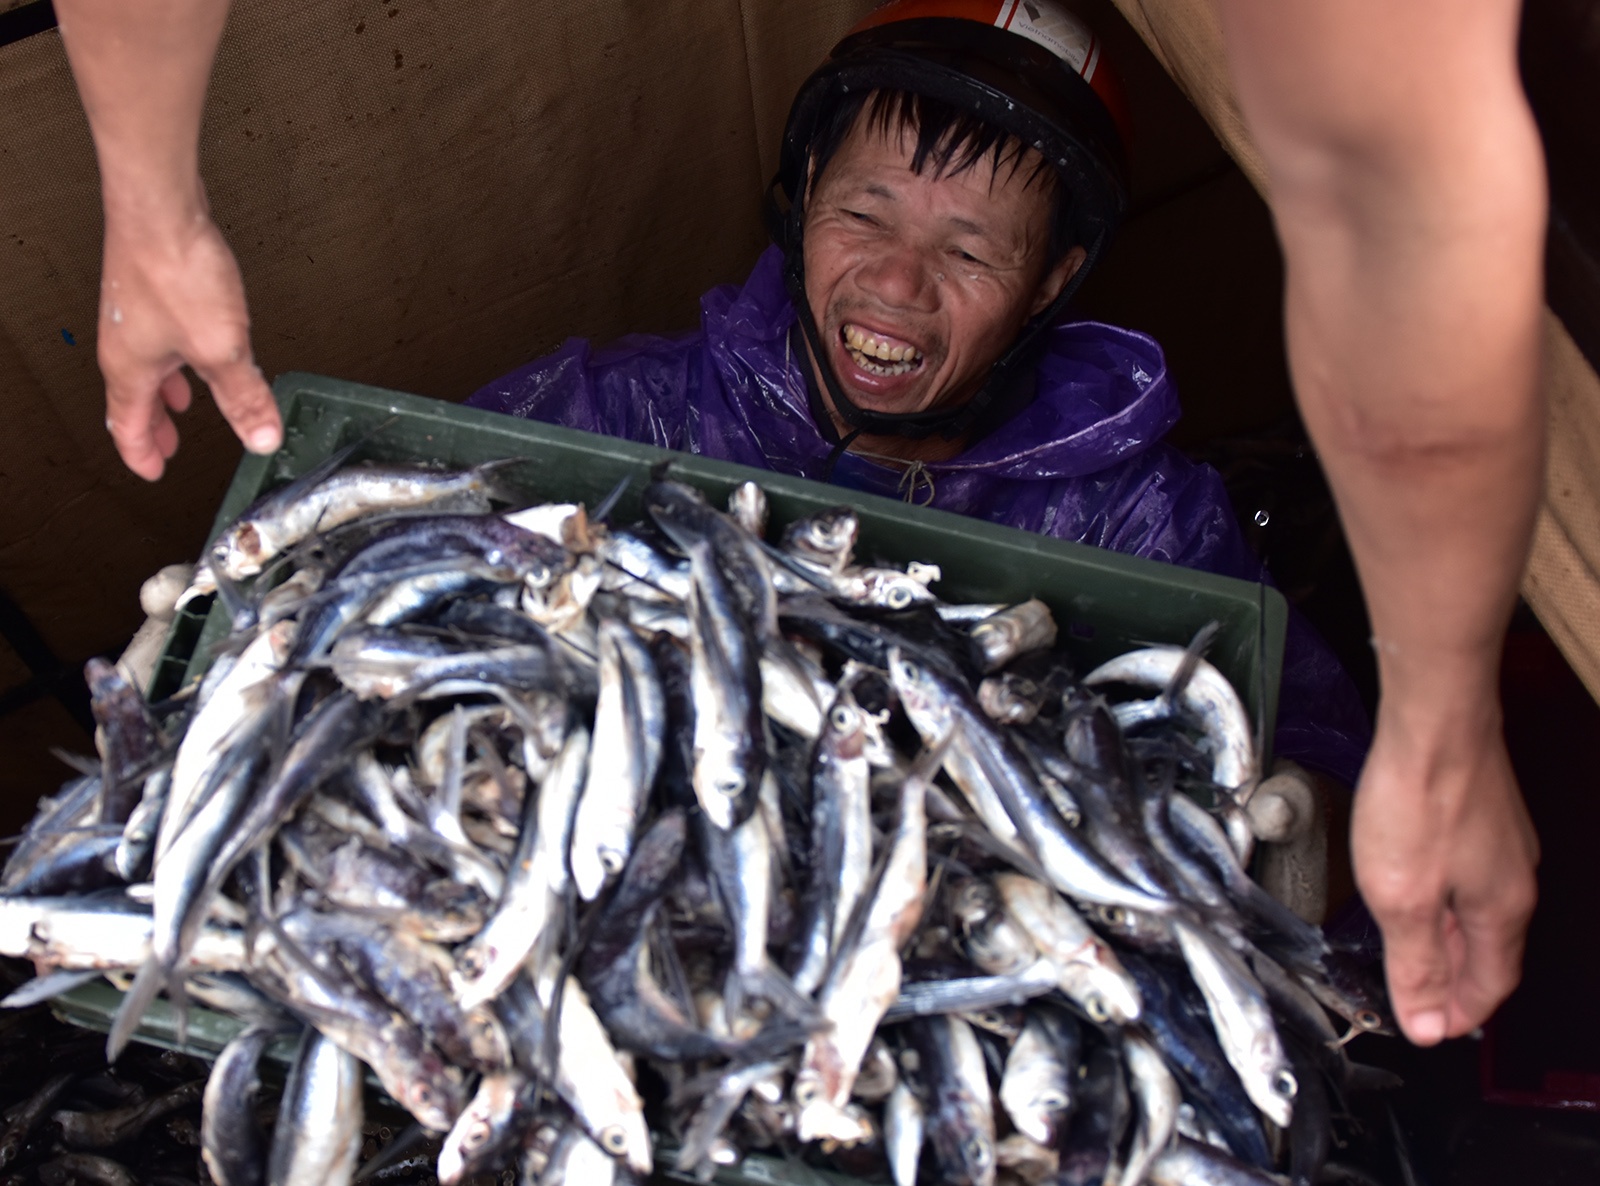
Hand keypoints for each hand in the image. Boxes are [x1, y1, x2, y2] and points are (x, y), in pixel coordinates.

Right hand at [98, 201, 279, 479]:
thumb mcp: (222, 350)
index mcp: (130, 370)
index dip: (143, 453)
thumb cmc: (176, 273)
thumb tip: (261, 437)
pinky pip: (161, 336)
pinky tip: (199, 345)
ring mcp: (134, 313)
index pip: (128, 426)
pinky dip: (177, 356)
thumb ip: (244, 396)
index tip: (155, 471)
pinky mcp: (150, 287)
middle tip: (168, 445)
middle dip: (154, 425)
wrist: (160, 208)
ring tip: (186, 401)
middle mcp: (124, 343)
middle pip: (134, 398)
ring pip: (148, 365)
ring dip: (167, 390)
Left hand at [1351, 691, 1538, 1044]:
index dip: (1461, 1012)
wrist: (1434, 721)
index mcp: (1501, 909)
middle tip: (1424, 997)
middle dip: (1455, 978)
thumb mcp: (1402, 898)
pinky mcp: (1480, 812)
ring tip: (1414, 949)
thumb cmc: (1421, 798)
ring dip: (1446, 936)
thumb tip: (1428, 1023)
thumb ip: (1415, 964)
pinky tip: (1415, 885)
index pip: (1490, 983)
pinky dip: (1443, 896)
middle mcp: (1513, 877)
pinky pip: (1467, 873)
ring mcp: (1501, 841)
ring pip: (1477, 908)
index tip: (1436, 1029)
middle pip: (1487, 947)